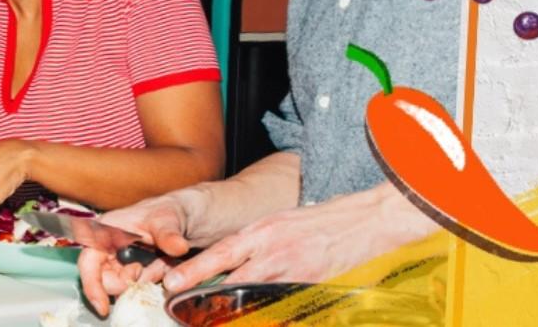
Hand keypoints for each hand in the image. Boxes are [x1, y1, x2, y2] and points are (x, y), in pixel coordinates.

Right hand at [78, 193, 192, 316]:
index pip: (89, 260)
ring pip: (117, 283)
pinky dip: (146, 281)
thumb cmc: (166, 209)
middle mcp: (107, 244)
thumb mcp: (168, 219)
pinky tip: (159, 268)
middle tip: (142, 273)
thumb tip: (178, 248)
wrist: (181, 213)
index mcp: (107, 229)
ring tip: (158, 265)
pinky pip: (132, 283)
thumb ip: (169, 234)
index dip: (92, 284)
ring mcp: (117, 257)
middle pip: (102, 277)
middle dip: (122, 283)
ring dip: (137, 282)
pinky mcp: (129, 266)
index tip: (102, 306)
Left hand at [158, 185, 429, 293]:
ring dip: (234, 310)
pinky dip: (268, 314)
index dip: (193, 270)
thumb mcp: (280, 224)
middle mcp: (274, 251)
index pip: (220, 252)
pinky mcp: (311, 287)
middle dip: (206, 297)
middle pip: (232, 279)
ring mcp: (293, 271)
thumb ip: (255, 244)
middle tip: (184, 309)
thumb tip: (231, 265)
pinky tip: (258, 318)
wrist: (366, 221)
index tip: (171, 283)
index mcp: (262, 231)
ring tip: (216, 319)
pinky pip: (283, 306)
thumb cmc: (321, 222)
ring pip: (253, 296)